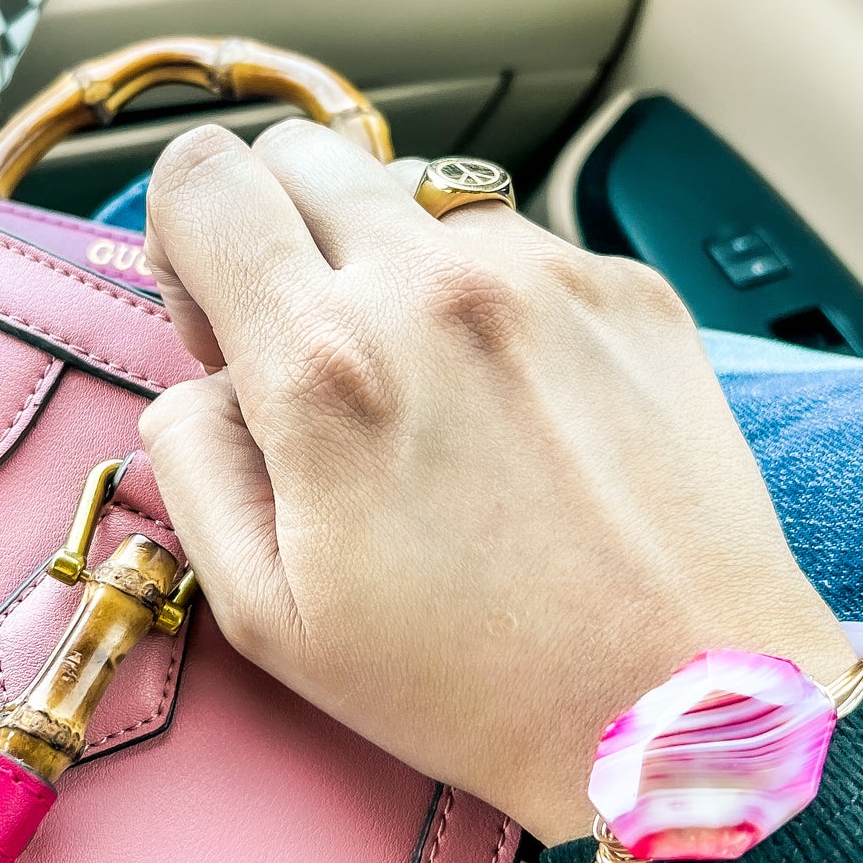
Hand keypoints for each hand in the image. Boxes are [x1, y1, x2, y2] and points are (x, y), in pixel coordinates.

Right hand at [139, 121, 853, 845]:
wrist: (678, 706)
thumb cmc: (475, 682)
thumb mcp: (270, 615)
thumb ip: (193, 463)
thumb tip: (199, 383)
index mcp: (327, 365)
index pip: (203, 179)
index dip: (184, 240)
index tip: (219, 323)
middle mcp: (438, 289)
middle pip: (301, 156)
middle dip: (278, 236)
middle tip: (311, 351)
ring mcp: (547, 277)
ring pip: (415, 196)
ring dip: (391, 265)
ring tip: (431, 392)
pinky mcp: (627, 290)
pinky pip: (518, 241)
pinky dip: (489, 298)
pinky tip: (518, 406)